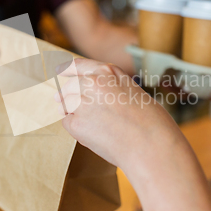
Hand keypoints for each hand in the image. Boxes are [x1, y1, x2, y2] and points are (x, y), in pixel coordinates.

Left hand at [54, 58, 182, 168]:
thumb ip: (110, 88)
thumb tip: (93, 96)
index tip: (59, 70)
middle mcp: (92, 82)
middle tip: (69, 106)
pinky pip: (68, 123)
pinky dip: (76, 129)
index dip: (67, 69)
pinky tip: (95, 135)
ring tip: (94, 125)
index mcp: (108, 72)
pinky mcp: (77, 123)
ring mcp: (83, 102)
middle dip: (67, 96)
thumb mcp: (132, 91)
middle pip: (68, 87)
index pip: (79, 65)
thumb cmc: (151, 122)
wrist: (152, 145)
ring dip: (73, 113)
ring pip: (65, 105)